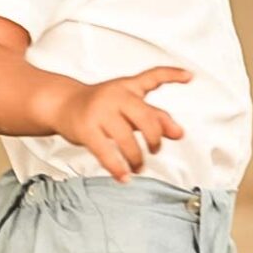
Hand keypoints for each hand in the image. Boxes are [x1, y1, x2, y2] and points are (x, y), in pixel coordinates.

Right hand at [52, 66, 192, 182]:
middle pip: (146, 118)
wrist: (62, 103)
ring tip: (138, 166)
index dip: (172, 75)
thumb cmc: (99, 104)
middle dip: (155, 139)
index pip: (152, 76)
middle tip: (155, 150)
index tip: (189, 76)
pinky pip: (106, 153)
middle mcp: (116, 96)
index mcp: (128, 86)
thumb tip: (178, 132)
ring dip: (137, 159)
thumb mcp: (128, 104)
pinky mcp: (87, 129)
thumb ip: (154, 116)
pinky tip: (124, 177)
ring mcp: (100, 112)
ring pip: (127, 140)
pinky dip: (118, 169)